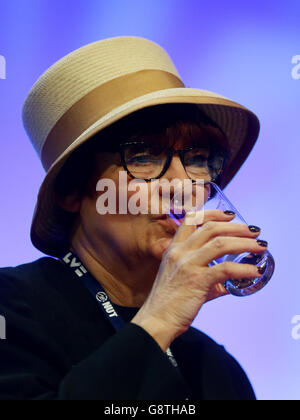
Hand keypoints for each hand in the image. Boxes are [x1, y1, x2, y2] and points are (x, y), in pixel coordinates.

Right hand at [132, 210, 266, 350]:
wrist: (157, 320)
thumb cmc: (169, 302)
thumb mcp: (182, 280)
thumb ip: (206, 276)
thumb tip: (228, 281)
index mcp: (174, 248)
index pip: (192, 219)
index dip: (213, 213)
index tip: (230, 215)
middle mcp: (180, 252)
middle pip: (211, 228)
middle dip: (236, 227)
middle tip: (253, 231)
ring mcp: (187, 264)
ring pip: (221, 244)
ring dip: (244, 243)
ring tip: (259, 247)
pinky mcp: (197, 280)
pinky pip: (226, 269)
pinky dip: (244, 269)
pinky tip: (253, 271)